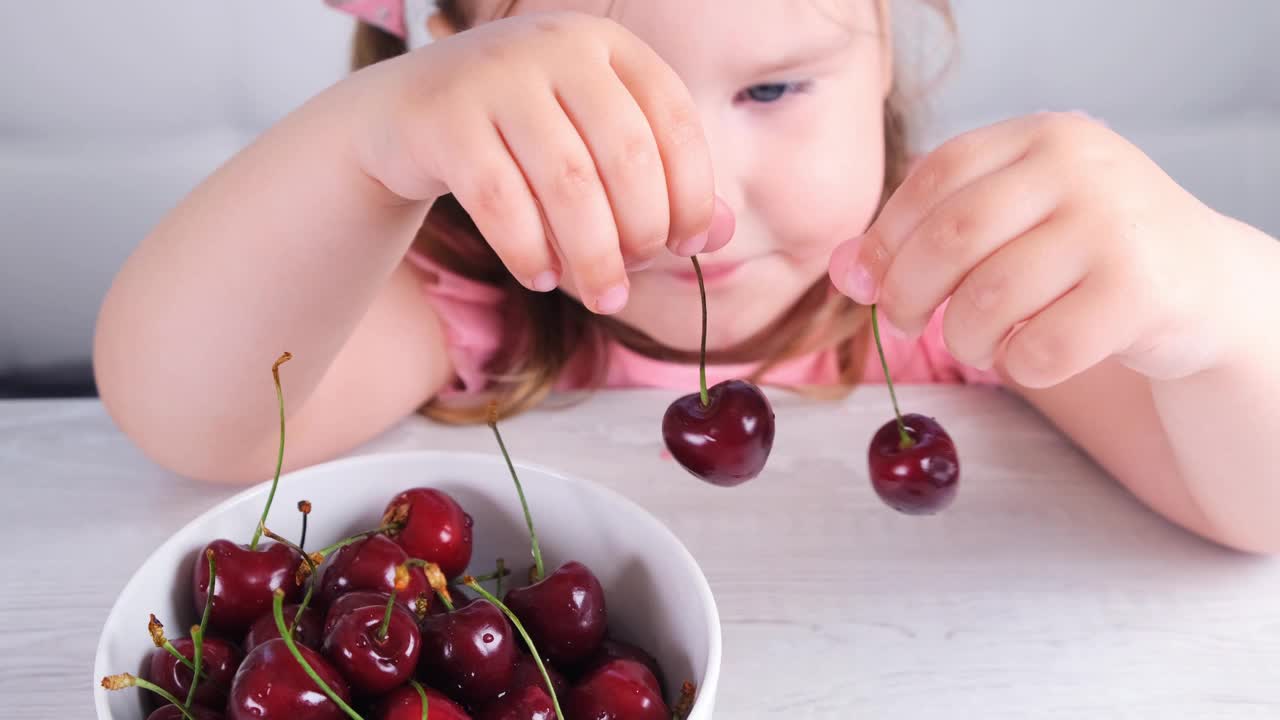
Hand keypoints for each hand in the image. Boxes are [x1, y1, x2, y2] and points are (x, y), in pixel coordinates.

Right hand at [353, 11, 725, 312]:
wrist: (402, 116)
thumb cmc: (518, 140)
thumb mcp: (592, 148)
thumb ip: (659, 185)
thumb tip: (721, 235)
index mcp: (607, 47)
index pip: (674, 119)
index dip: (693, 191)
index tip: (689, 245)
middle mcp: (556, 47)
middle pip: (626, 155)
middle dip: (641, 233)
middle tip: (632, 277)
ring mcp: (496, 75)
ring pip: (567, 182)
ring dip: (592, 256)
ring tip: (600, 296)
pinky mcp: (444, 118)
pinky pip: (501, 201)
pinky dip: (530, 251)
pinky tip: (542, 278)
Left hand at [829, 111, 1239, 386]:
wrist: (1201, 283)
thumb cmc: (1081, 253)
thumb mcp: (1010, 222)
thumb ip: (925, 236)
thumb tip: (840, 269)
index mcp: (1040, 136)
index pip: (936, 175)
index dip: (887, 235)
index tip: (868, 282)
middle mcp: (1080, 168)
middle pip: (951, 238)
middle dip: (908, 293)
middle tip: (904, 324)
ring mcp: (1114, 227)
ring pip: (989, 300)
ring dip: (963, 338)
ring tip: (977, 344)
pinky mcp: (1141, 293)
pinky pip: (1039, 348)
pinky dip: (1017, 366)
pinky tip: (1028, 357)